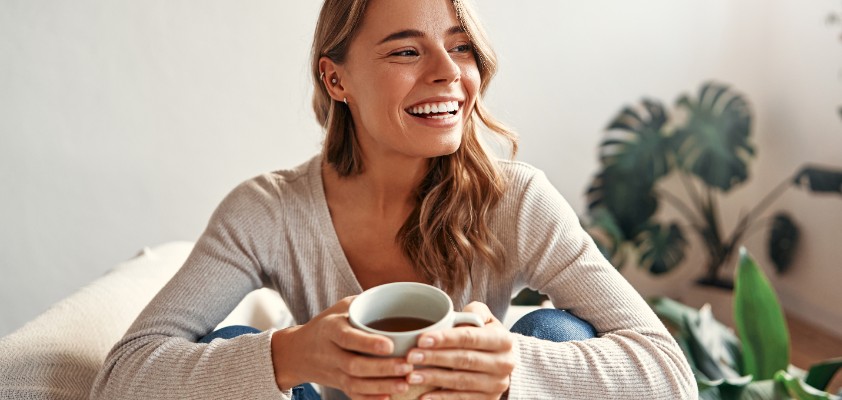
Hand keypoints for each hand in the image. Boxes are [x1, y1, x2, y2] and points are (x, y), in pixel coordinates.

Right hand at [271, 296, 413, 399]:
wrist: (297, 352)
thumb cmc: (328, 324)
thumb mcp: (341, 307)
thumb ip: (364, 302)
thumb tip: (397, 292)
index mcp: (331, 329)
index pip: (348, 338)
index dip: (368, 344)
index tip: (390, 346)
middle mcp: (330, 353)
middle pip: (354, 365)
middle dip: (382, 369)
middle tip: (407, 366)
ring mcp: (333, 372)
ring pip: (355, 384)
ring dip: (381, 387)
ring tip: (404, 384)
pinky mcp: (337, 385)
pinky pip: (353, 396)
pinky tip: (389, 399)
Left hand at [404, 302, 515, 399]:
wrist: (502, 362)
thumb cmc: (485, 336)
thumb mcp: (485, 319)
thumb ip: (473, 312)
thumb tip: (456, 316)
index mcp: (503, 340)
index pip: (471, 338)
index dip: (446, 338)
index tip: (422, 339)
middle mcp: (504, 363)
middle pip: (464, 360)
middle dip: (435, 358)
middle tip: (411, 356)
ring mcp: (497, 384)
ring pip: (461, 381)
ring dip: (434, 379)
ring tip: (411, 376)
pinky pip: (462, 399)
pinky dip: (441, 399)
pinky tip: (423, 396)